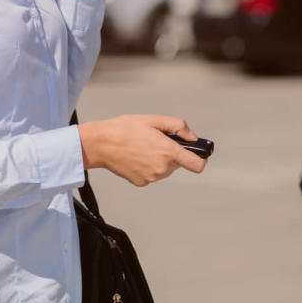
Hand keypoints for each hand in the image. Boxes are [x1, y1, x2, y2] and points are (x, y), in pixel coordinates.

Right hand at [78, 115, 206, 185]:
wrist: (101, 144)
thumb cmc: (125, 129)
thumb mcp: (155, 120)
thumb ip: (179, 127)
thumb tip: (192, 136)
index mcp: (169, 152)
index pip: (197, 165)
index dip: (200, 158)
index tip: (196, 153)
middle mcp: (162, 168)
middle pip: (178, 164)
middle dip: (172, 153)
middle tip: (157, 140)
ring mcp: (151, 178)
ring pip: (165, 169)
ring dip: (160, 160)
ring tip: (144, 147)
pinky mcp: (141, 182)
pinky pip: (152, 174)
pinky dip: (148, 166)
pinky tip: (136, 156)